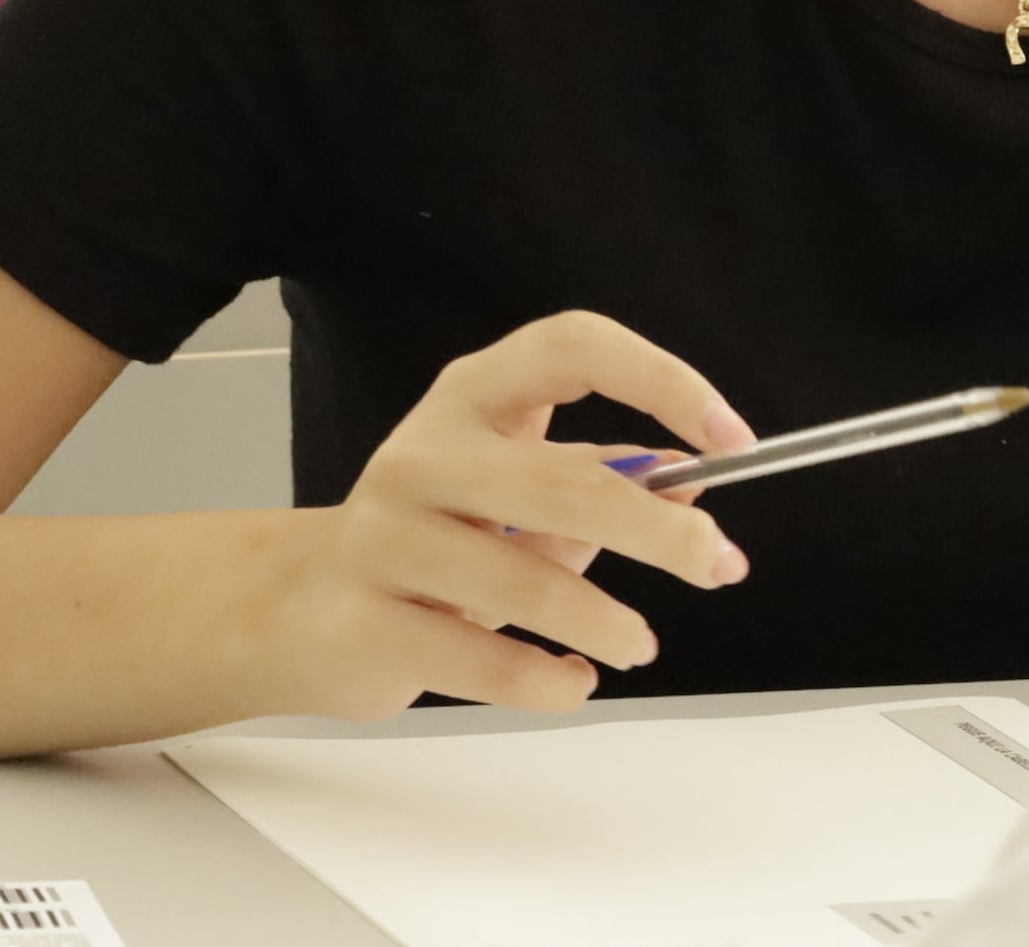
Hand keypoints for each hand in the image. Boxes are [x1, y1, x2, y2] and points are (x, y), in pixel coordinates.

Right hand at [247, 313, 754, 718]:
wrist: (298, 606)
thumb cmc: (430, 538)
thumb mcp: (510, 488)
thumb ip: (595, 481)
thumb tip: (691, 488)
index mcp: (472, 396)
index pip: (574, 347)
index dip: (661, 381)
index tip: (731, 437)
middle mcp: (426, 451)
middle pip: (566, 479)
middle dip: (661, 531)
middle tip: (715, 564)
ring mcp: (387, 535)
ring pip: (528, 581)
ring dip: (606, 622)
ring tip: (638, 643)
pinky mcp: (368, 619)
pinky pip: (484, 658)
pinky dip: (547, 680)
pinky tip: (571, 682)